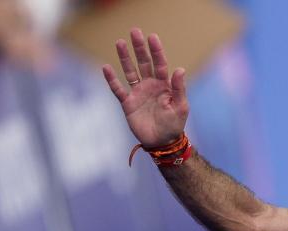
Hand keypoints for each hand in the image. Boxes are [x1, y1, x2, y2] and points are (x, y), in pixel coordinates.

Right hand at [101, 28, 187, 147]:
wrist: (162, 142)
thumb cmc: (175, 125)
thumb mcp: (181, 107)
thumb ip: (179, 89)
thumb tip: (180, 69)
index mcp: (164, 85)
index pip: (160, 64)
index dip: (156, 51)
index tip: (152, 37)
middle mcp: (150, 85)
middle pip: (143, 63)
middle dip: (139, 48)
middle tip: (134, 31)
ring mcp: (138, 93)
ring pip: (130, 72)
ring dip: (125, 58)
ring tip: (119, 42)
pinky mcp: (128, 103)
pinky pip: (118, 89)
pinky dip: (112, 79)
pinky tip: (106, 67)